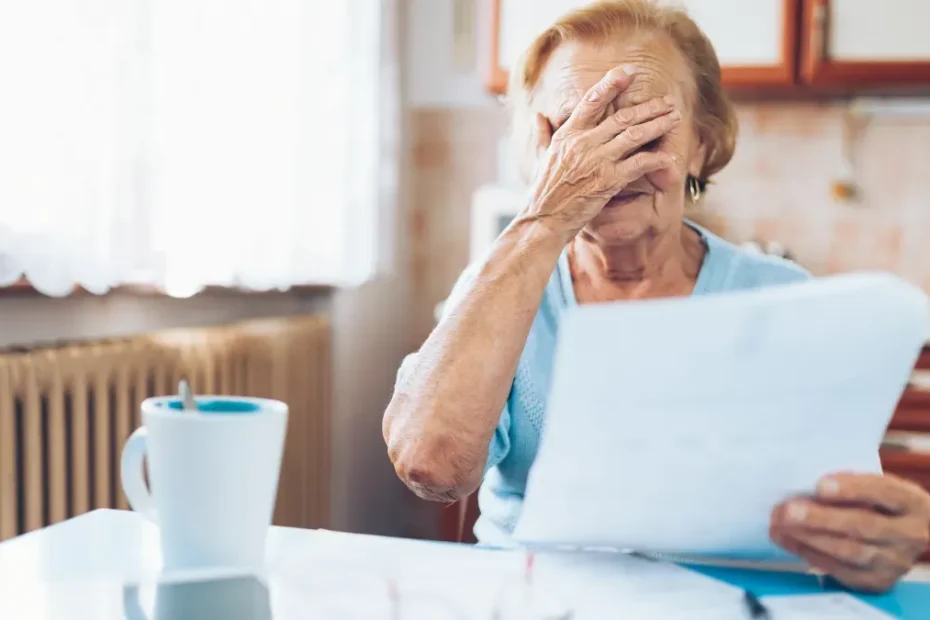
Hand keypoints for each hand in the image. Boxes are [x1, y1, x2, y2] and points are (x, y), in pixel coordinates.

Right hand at [524, 65, 681, 240]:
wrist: (543, 219)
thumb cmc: (543, 192)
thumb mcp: (540, 158)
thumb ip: (542, 134)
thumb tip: (537, 116)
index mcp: (567, 134)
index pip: (592, 101)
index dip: (612, 83)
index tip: (629, 71)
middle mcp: (582, 143)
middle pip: (622, 117)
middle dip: (649, 107)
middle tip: (668, 100)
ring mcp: (596, 161)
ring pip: (634, 136)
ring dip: (658, 125)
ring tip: (675, 118)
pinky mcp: (607, 181)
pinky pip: (639, 164)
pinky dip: (656, 159)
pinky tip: (670, 156)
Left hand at [770, 473, 929, 592]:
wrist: (906, 535)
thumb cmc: (879, 502)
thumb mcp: (875, 485)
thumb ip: (850, 483)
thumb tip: (807, 485)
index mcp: (912, 502)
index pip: (883, 492)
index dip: (851, 489)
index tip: (820, 485)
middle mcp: (910, 534)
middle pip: (864, 526)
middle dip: (821, 518)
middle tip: (788, 511)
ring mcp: (896, 562)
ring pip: (849, 551)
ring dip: (808, 538)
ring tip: (779, 525)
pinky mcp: (877, 581)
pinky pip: (840, 570)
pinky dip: (810, 554)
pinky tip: (788, 540)